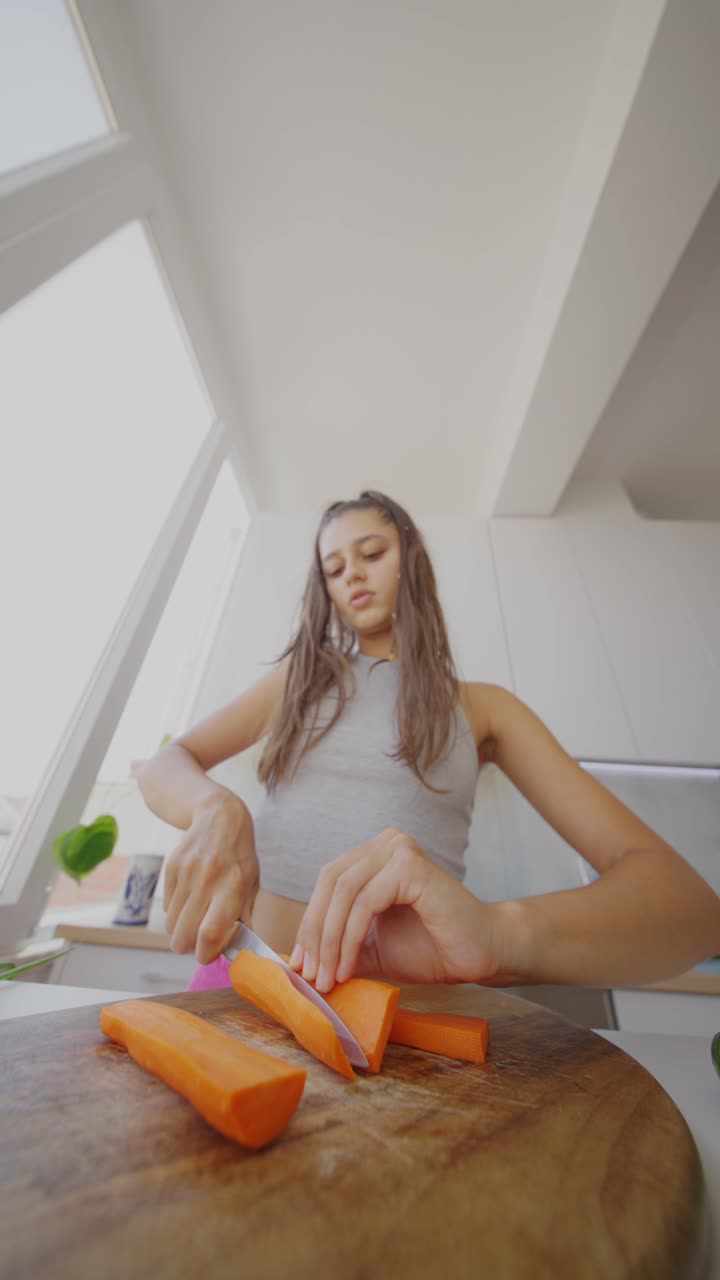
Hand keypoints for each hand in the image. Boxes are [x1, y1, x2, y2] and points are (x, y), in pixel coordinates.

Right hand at [163, 792, 258, 963]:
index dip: (206, 953)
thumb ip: (245, 917)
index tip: (209, 955)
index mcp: (233, 887)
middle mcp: (207, 880)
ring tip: (196, 919)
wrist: (219, 817)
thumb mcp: (252, 884)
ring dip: (181, 930)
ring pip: (171, 925)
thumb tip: (240, 951)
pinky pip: (166, 908)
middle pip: (183, 935)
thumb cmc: (239, 857)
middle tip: (199, 943)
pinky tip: (190, 899)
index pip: (210, 933)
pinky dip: (176, 913)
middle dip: (189, 948)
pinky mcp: (170, 868)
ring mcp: (186, 873)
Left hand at [289, 828, 512, 991]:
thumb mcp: (373, 948)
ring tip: (329, 977)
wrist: (482, 953)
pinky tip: (349, 966)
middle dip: (314, 933)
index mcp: (375, 855)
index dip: (309, 923)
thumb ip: (341, 946)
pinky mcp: (411, 866)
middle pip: (330, 883)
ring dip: (329, 940)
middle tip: (310, 974)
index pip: (327, 882)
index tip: (299, 966)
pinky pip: (365, 901)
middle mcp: (386, 843)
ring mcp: (399, 849)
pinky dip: (350, 937)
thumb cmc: (433, 948)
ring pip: (343, 892)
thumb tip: (299, 963)